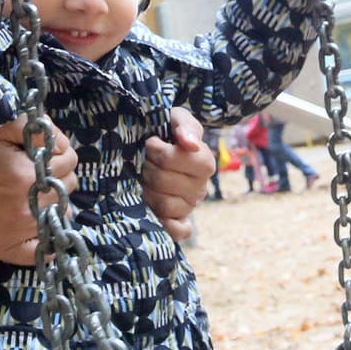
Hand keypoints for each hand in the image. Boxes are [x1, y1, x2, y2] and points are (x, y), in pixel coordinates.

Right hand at [0, 117, 78, 264]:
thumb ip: (35, 130)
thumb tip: (61, 144)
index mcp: (26, 176)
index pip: (69, 161)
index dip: (58, 152)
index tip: (45, 152)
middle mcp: (25, 206)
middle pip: (67, 187)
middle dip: (57, 175)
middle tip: (38, 171)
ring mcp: (16, 231)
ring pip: (60, 214)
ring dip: (53, 201)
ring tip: (34, 193)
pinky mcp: (4, 248)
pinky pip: (40, 253)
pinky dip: (46, 241)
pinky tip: (40, 225)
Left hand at [143, 107, 214, 240]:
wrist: (160, 147)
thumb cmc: (168, 131)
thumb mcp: (177, 118)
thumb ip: (184, 126)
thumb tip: (190, 144)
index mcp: (204, 162)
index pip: (172, 159)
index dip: (156, 150)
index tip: (151, 142)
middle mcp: (200, 187)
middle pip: (163, 182)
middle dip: (147, 168)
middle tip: (146, 161)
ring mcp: (190, 206)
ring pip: (165, 206)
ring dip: (147, 190)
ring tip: (146, 178)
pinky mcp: (180, 221)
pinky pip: (179, 231)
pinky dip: (167, 225)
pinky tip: (155, 212)